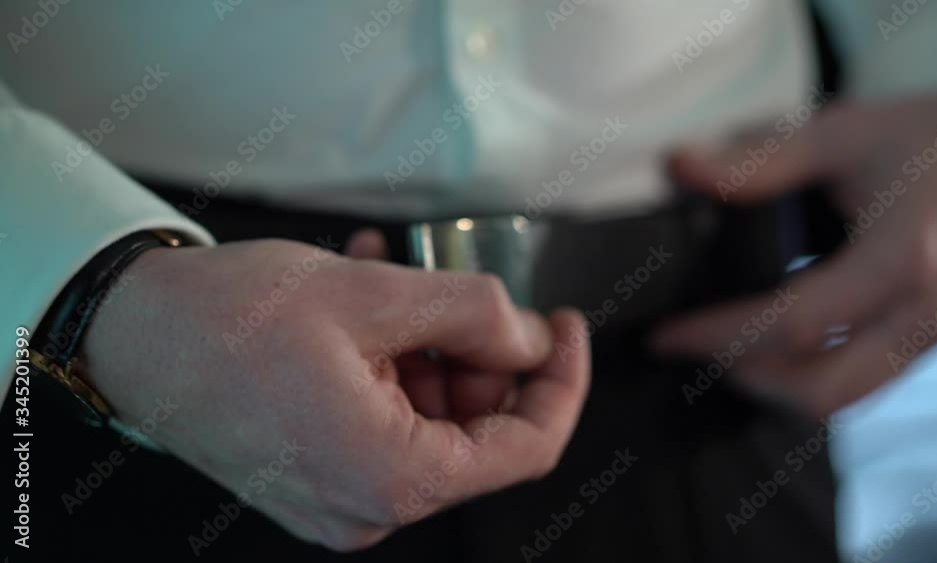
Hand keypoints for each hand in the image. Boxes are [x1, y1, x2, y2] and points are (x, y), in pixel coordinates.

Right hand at [82, 236, 589, 550]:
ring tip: (403, 280)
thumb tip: (531, 336)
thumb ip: (474, 314)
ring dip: (434, 347)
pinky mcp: (317, 474)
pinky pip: (387, 422)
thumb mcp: (374, 296)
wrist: (129, 332)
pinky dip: (395, 363)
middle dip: (484, 354)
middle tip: (468, 291)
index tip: (563, 325)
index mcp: (391, 479)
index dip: (560, 380)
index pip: (526, 447)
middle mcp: (368, 507)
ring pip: (433, 421)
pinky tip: (376, 301)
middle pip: (477, 432)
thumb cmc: (231, 319)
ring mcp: (339, 496)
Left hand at [653, 89, 936, 413]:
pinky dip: (802, 376)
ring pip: (839, 398)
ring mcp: (929, 336)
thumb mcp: (841, 133)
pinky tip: (765, 344)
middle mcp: (921, 314)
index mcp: (901, 261)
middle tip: (692, 348)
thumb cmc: (928, 136)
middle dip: (744, 375)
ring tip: (720, 346)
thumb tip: (679, 167)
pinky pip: (857, 383)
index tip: (666, 336)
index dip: (721, 336)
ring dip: (771, 382)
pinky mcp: (925, 341)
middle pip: (820, 390)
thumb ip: (759, 160)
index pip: (794, 324)